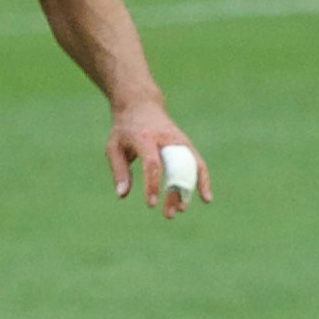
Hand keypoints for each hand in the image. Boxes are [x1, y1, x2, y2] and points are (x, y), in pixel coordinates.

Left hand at [107, 101, 207, 219]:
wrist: (141, 104)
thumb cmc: (125, 128)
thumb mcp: (113, 146)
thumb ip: (119, 170)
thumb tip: (122, 195)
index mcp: (145, 138)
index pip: (152, 163)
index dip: (153, 184)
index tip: (152, 203)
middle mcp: (166, 139)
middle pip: (175, 167)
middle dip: (173, 192)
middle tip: (168, 214)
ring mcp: (179, 140)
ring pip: (190, 167)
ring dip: (188, 190)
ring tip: (181, 209)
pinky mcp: (186, 144)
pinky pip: (197, 163)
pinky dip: (202, 180)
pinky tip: (205, 198)